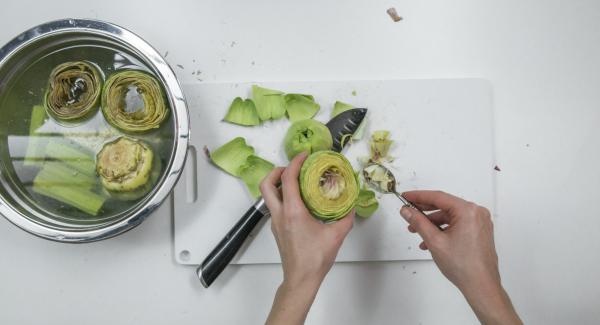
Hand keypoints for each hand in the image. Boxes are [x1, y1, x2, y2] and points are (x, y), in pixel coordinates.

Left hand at [261, 152, 353, 324]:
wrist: (300, 279)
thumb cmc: (315, 259)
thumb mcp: (336, 235)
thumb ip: (346, 217)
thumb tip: (351, 203)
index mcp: (293, 212)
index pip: (288, 179)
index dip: (295, 162)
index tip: (304, 156)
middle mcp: (280, 214)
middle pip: (266, 184)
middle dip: (277, 170)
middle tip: (293, 167)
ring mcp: (276, 222)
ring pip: (269, 195)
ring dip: (279, 183)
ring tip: (296, 180)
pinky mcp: (277, 228)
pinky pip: (275, 206)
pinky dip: (283, 196)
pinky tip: (299, 200)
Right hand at [401, 191, 521, 324]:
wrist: (480, 285)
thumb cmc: (462, 265)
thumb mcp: (434, 241)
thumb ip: (418, 222)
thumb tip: (407, 211)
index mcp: (468, 211)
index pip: (438, 197)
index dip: (419, 196)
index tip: (406, 197)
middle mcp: (476, 213)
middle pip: (444, 206)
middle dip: (424, 212)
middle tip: (408, 213)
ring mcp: (480, 223)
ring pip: (450, 217)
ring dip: (432, 224)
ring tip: (417, 232)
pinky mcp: (479, 232)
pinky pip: (457, 225)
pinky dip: (443, 230)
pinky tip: (430, 241)